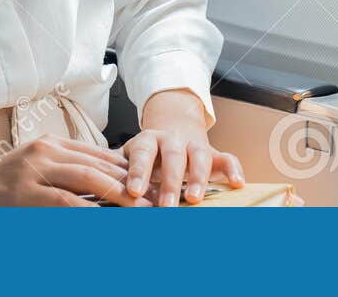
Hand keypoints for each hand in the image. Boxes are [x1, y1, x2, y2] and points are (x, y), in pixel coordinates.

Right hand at [0, 135, 150, 206]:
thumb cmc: (0, 187)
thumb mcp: (34, 171)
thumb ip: (65, 173)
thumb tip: (105, 188)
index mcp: (51, 144)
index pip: (100, 155)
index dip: (129, 170)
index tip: (153, 184)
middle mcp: (46, 152)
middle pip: (99, 166)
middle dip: (131, 184)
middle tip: (156, 200)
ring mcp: (35, 171)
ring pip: (88, 181)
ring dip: (119, 196)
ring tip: (142, 210)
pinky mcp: (26, 193)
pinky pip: (65, 203)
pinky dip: (89, 213)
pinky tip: (107, 221)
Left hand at [121, 88, 244, 205]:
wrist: (172, 132)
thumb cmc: (147, 155)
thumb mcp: (129, 158)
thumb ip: (119, 173)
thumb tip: (99, 192)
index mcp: (148, 140)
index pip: (143, 154)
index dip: (139, 172)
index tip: (135, 192)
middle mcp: (172, 140)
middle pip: (173, 157)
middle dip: (170, 182)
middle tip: (167, 206)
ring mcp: (194, 145)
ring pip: (199, 156)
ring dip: (198, 178)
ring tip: (195, 199)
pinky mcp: (214, 153)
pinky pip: (227, 158)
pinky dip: (234, 170)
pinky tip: (238, 184)